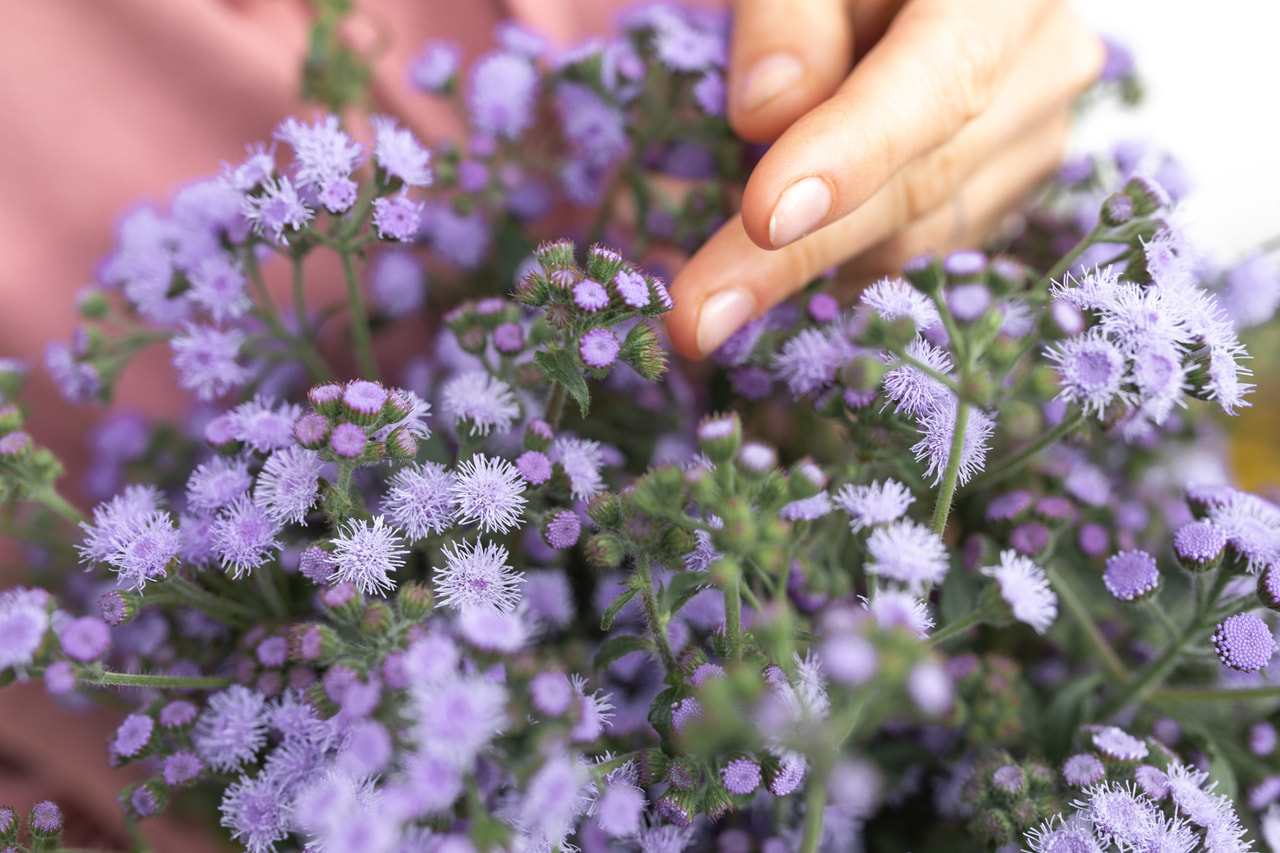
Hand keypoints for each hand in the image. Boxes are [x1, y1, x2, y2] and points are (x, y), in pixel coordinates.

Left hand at [663, 0, 1104, 357]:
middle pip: (917, 185)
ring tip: (704, 289)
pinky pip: (916, 251)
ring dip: (802, 270)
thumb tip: (765, 116)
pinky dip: (835, 265)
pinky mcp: (1006, 186)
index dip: (849, 157)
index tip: (763, 218)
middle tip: (692, 319)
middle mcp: (1044, 65)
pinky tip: (763, 267)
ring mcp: (1034, 135)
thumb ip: (788, 13)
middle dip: (793, 259)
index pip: (937, 84)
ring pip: (915, 238)